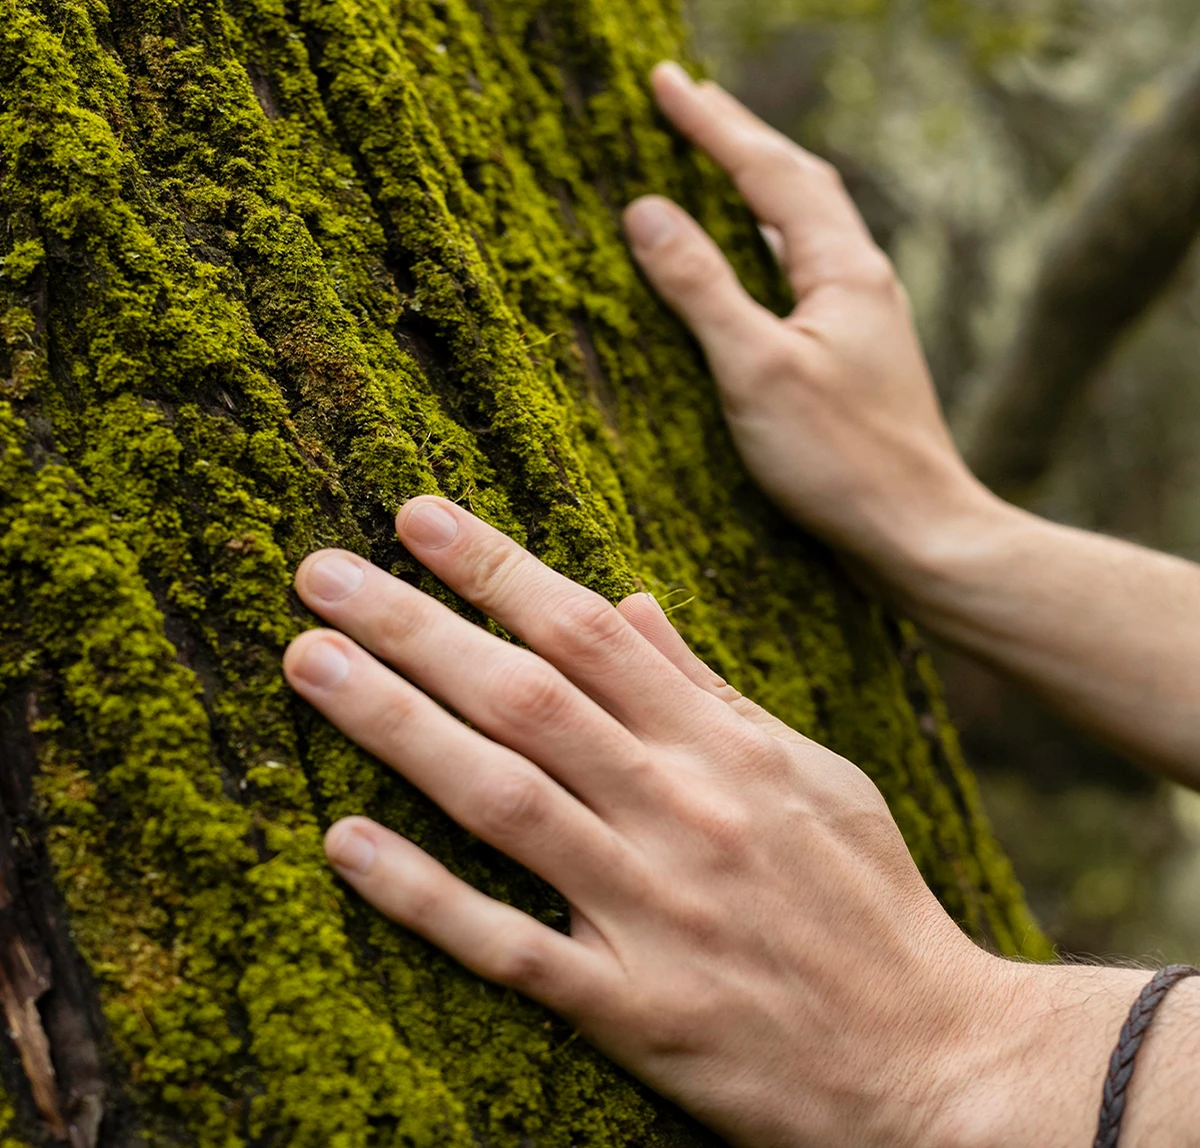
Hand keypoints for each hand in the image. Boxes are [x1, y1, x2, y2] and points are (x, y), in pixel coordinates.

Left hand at [283, 496, 1015, 1147]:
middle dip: (416, 626)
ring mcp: (655, 911)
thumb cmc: (870, 901)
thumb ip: (711, 690)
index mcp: (726, 749)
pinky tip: (346, 842)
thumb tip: (631, 602)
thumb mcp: (812, 773)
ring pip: (504, 799)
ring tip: (310, 663)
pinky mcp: (636, 1011)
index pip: (590, 634)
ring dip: (397, 727)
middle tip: (321, 573)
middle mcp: (683, 813)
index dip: (497, 569)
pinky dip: (423, 895)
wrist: (937, 1058)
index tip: (417, 519)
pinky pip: (511, 946)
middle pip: (527, 699)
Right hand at [625, 64, 1002, 582]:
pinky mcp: (856, 359)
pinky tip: (754, 268)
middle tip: (688, 104)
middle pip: (797, 185)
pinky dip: (769, 249)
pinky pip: (804, 276)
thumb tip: (645, 211)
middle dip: (740, 139)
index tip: (663, 82)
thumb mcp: (756, 368)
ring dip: (758, 189)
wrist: (919, 533)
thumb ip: (700, 286)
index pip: (769, 171)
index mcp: (843, 269)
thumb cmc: (843, 460)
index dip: (713, 124)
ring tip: (716, 165)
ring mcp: (863, 320)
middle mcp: (862, 281)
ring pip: (805, 230)